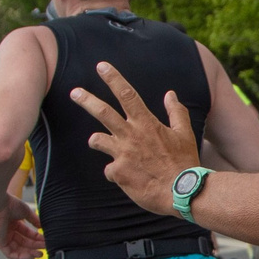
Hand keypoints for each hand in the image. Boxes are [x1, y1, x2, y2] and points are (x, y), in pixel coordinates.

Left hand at [0, 194, 43, 258]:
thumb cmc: (10, 204)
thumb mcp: (26, 212)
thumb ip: (34, 220)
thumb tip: (42, 227)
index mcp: (13, 224)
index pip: (26, 235)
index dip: (36, 238)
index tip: (45, 240)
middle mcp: (8, 232)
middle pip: (23, 243)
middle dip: (34, 247)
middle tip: (45, 248)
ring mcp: (3, 238)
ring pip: (18, 250)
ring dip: (29, 253)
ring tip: (40, 254)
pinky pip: (11, 254)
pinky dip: (21, 256)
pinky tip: (31, 255)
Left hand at [71, 61, 200, 214]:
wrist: (181, 192)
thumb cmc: (184, 163)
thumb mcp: (184, 134)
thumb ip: (176, 112)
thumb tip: (170, 94)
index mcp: (147, 123)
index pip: (127, 94)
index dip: (113, 78)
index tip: (101, 66)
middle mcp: (131, 135)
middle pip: (103, 112)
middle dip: (86, 100)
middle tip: (74, 92)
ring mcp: (122, 154)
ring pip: (97, 140)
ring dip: (96, 140)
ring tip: (96, 142)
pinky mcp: (118, 172)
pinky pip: (109, 170)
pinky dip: (115, 172)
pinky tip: (127, 178)